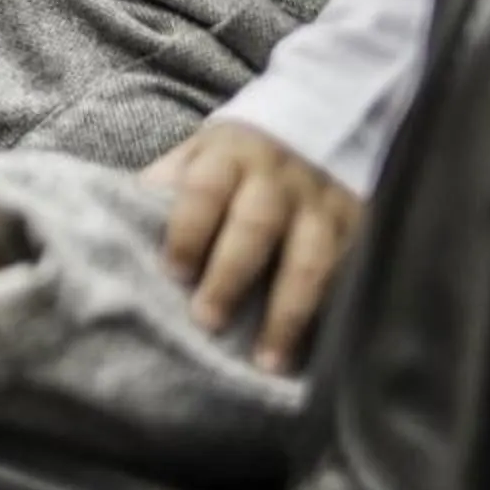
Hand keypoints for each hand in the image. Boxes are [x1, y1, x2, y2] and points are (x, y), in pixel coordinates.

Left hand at [145, 120, 362, 374]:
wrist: (317, 129)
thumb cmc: (238, 161)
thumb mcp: (200, 154)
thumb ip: (170, 184)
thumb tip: (127, 217)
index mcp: (230, 155)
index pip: (204, 191)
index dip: (188, 232)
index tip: (174, 274)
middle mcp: (281, 178)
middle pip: (256, 226)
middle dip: (230, 276)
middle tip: (208, 321)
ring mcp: (326, 204)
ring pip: (313, 260)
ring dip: (290, 313)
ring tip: (269, 359)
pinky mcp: (363, 229)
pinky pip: (351, 276)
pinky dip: (333, 316)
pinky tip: (315, 353)